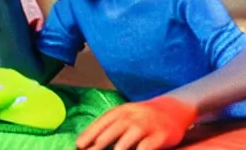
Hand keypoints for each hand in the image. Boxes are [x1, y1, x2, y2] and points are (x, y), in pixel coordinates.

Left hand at [76, 96, 196, 149]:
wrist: (174, 108)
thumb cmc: (143, 116)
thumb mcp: (126, 114)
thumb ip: (110, 126)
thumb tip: (89, 141)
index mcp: (120, 111)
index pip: (101, 123)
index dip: (88, 135)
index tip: (79, 145)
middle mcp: (131, 117)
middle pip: (110, 134)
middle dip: (97, 146)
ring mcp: (145, 126)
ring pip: (125, 144)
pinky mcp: (159, 136)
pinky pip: (144, 149)